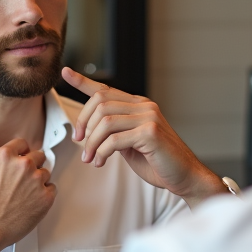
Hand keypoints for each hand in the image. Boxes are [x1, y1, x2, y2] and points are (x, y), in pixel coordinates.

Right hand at [0, 138, 56, 247]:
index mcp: (4, 157)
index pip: (22, 143)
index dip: (22, 151)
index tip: (24, 155)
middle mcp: (23, 165)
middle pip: (38, 156)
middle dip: (33, 165)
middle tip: (26, 177)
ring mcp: (36, 180)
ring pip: (46, 173)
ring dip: (39, 180)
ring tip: (28, 193)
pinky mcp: (46, 196)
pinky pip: (52, 189)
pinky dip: (46, 194)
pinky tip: (34, 201)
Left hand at [63, 67, 225, 207]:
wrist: (185, 178)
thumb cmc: (159, 163)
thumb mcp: (131, 145)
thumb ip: (115, 133)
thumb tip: (91, 132)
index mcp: (139, 106)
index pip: (106, 89)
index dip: (83, 81)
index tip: (65, 73)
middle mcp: (144, 106)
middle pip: (100, 102)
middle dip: (83, 123)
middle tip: (79, 143)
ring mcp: (149, 117)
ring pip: (105, 121)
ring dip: (91, 142)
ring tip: (90, 159)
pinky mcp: (151, 133)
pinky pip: (114, 139)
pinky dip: (101, 152)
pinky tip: (100, 162)